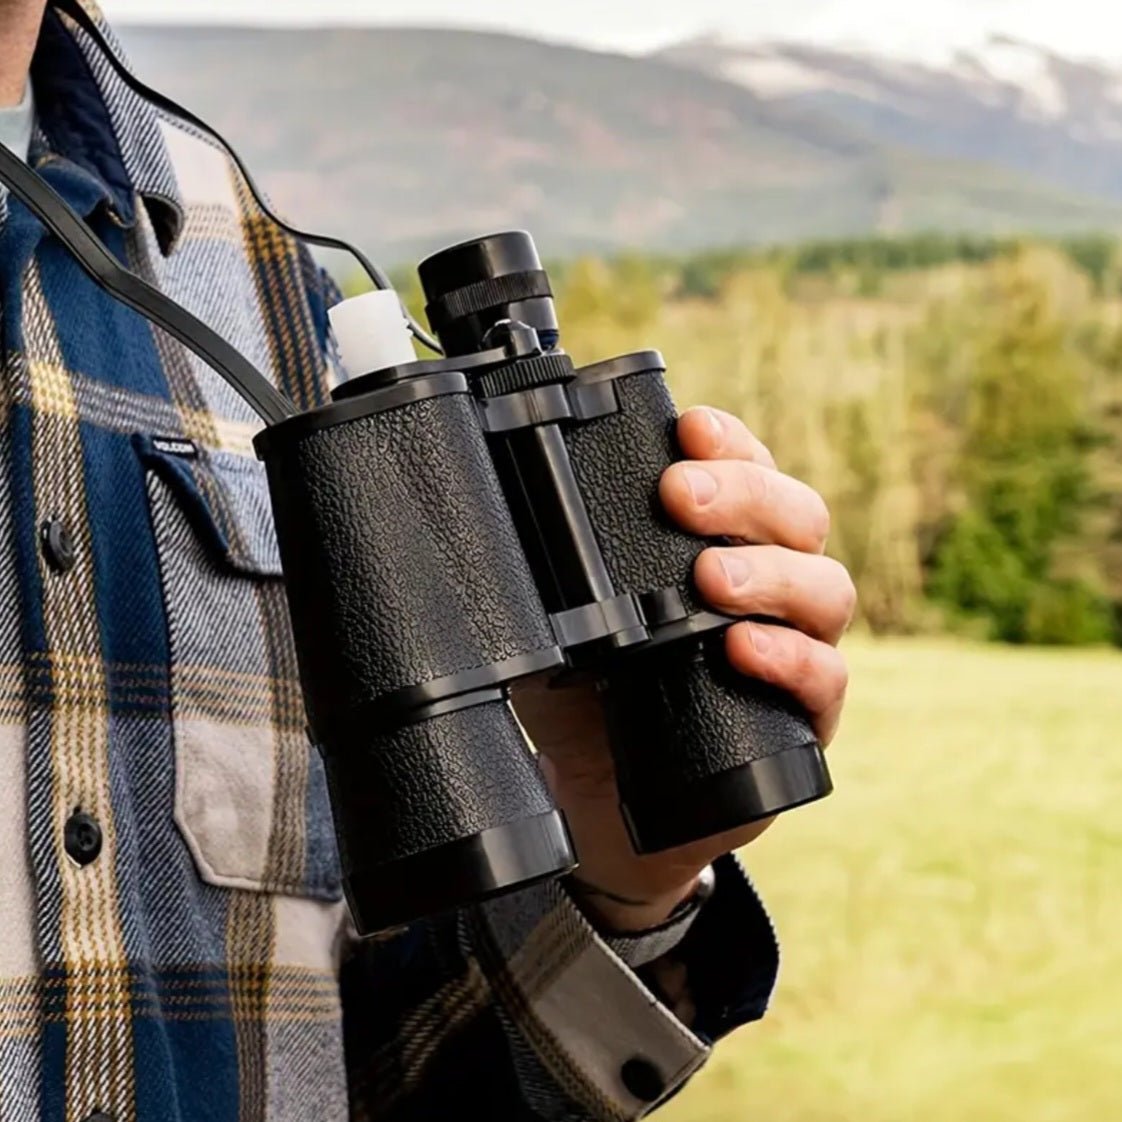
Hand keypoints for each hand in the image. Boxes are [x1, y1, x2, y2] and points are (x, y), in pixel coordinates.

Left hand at [511, 406, 854, 931]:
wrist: (599, 807)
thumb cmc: (582, 700)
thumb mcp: (553, 620)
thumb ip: (539, 566)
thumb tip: (480, 503)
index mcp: (720, 546)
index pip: (748, 473)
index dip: (731, 442)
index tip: (687, 427)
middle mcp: (769, 588)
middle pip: (798, 516)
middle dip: (744, 495)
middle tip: (680, 498)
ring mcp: (792, 650)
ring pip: (825, 589)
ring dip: (770, 572)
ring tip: (710, 579)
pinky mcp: (801, 721)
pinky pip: (826, 681)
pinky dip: (793, 659)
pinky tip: (745, 649)